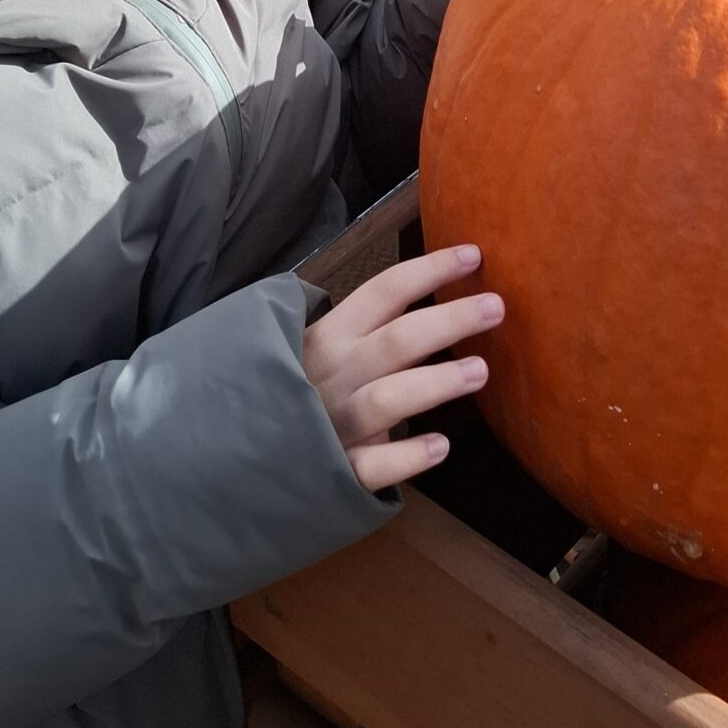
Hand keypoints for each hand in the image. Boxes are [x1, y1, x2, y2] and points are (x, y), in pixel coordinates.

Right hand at [302, 245, 502, 492]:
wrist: (231, 457)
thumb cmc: (289, 393)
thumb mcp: (312, 350)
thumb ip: (360, 328)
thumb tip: (424, 295)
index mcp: (328, 337)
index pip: (384, 292)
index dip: (430, 271)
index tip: (474, 254)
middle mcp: (333, 375)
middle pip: (397, 340)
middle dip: (449, 320)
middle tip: (496, 307)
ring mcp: (333, 424)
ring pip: (388, 399)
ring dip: (436, 382)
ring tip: (481, 370)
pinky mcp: (336, 472)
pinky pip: (373, 466)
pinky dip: (405, 456)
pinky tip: (441, 446)